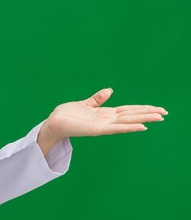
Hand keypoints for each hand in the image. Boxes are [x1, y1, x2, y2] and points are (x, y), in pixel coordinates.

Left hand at [37, 88, 166, 155]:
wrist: (54, 123)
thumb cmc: (67, 114)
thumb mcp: (85, 104)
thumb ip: (98, 98)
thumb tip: (110, 90)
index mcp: (105, 114)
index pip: (128, 110)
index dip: (142, 108)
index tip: (157, 109)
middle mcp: (107, 120)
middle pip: (132, 115)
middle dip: (148, 114)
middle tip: (165, 113)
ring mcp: (103, 125)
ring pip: (128, 121)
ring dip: (143, 119)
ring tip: (159, 118)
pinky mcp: (97, 130)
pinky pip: (116, 128)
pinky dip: (129, 127)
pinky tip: (141, 126)